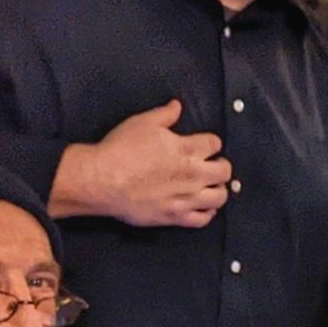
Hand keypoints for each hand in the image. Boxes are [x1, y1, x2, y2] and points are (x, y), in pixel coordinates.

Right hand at [51, 99, 230, 227]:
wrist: (102, 180)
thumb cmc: (120, 149)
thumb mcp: (142, 123)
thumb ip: (164, 115)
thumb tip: (177, 106)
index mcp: (188, 149)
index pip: (215, 143)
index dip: (211, 143)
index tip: (206, 145)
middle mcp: (193, 174)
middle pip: (224, 171)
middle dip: (221, 166)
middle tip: (213, 165)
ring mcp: (187, 198)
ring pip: (220, 197)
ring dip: (219, 190)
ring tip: (211, 187)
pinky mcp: (175, 217)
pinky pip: (203, 220)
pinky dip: (207, 214)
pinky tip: (203, 208)